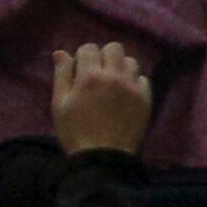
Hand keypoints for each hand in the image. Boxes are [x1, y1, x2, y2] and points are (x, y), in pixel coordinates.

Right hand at [51, 40, 153, 157]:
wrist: (102, 159)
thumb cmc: (75, 132)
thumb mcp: (60, 104)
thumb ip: (62, 75)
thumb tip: (60, 52)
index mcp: (90, 76)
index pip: (89, 48)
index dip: (83, 57)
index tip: (81, 70)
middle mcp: (114, 76)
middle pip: (114, 48)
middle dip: (104, 56)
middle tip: (98, 74)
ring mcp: (132, 87)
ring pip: (131, 61)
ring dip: (121, 67)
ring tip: (114, 83)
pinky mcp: (146, 99)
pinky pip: (143, 79)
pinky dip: (135, 82)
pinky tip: (126, 95)